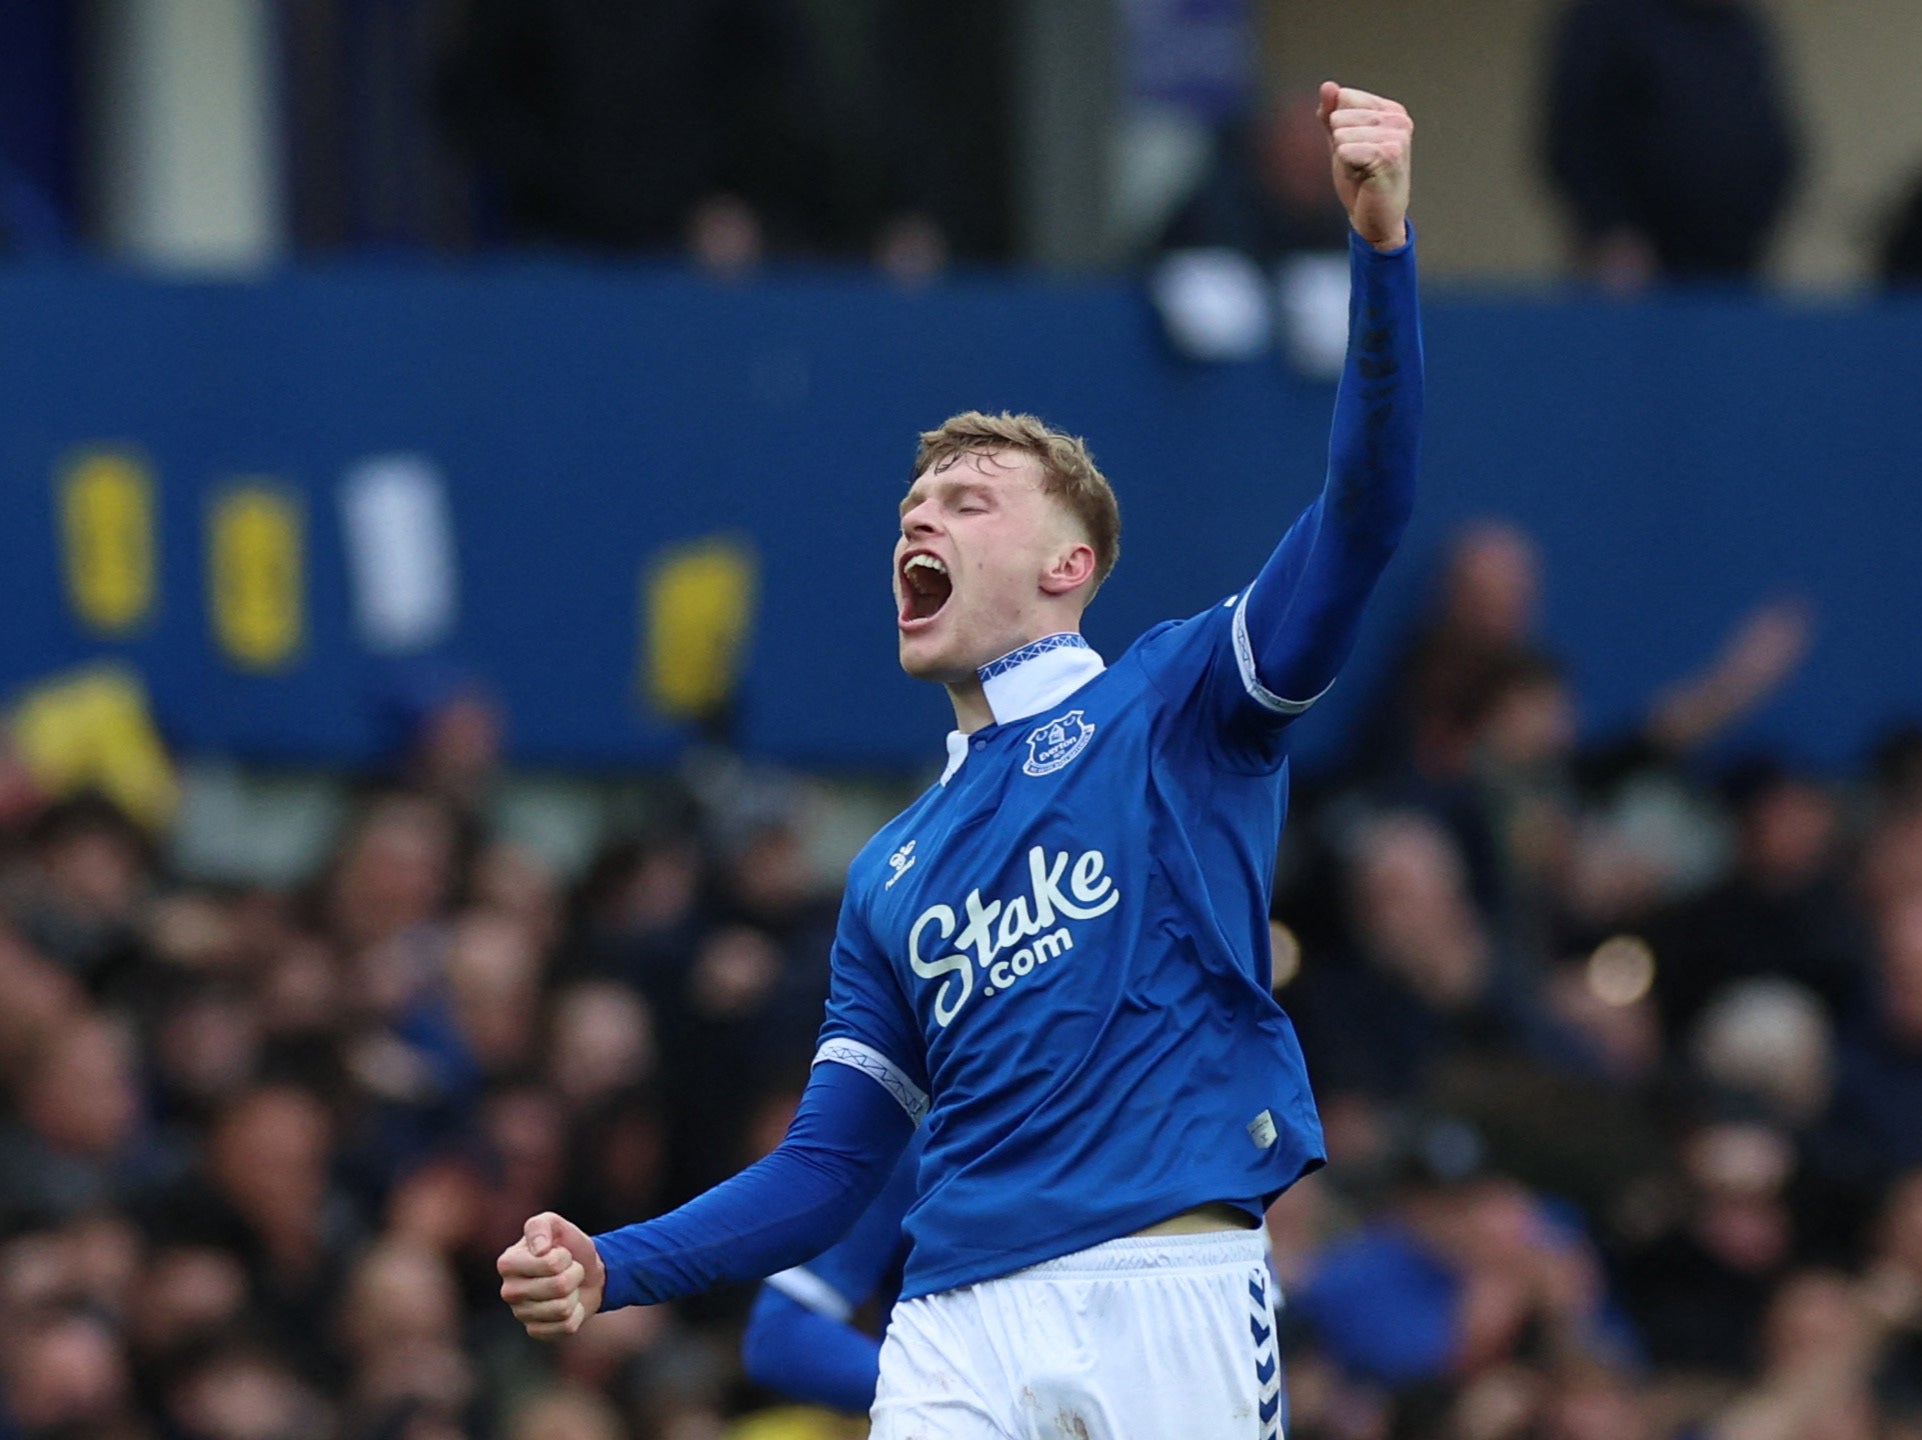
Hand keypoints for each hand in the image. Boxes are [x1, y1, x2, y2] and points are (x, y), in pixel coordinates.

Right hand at [497, 1211, 605, 1337]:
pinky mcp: (535, 1332)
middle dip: (574, 1275)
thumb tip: (539, 1250)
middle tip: (568, 1270)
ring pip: (563, 1308)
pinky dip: (576, 1314)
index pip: (550, 1264)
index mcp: (507, 1262)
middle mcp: (509, 1291)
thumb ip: (542, 1225)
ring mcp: (520, 1314)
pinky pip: (566, 1327)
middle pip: (559, 1286)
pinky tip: (568, 1306)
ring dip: (575, 1295)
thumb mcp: (555, 1224)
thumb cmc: (567, 1246)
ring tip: (568, 1287)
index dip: (564, 1257)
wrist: (586, 1272)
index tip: (560, 1253)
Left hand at [1317, 82, 1412, 250]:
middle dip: (1340, 145)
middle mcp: (1398, 118)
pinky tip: (1364, 178)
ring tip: (1363, 171)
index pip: (1343, 97)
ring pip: (1341, 134)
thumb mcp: (1340, 142)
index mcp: (1390, 110)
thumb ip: (1331, 114)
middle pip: (1339, 115)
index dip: (1338, 127)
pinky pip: (1345, 151)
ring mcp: (1397, 135)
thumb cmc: (1360, 180)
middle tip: (1359, 164)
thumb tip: (1328, 86)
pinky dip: (1347, 168)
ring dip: (1344, 159)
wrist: (1375, 219)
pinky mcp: (1390, 154)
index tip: (1356, 148)